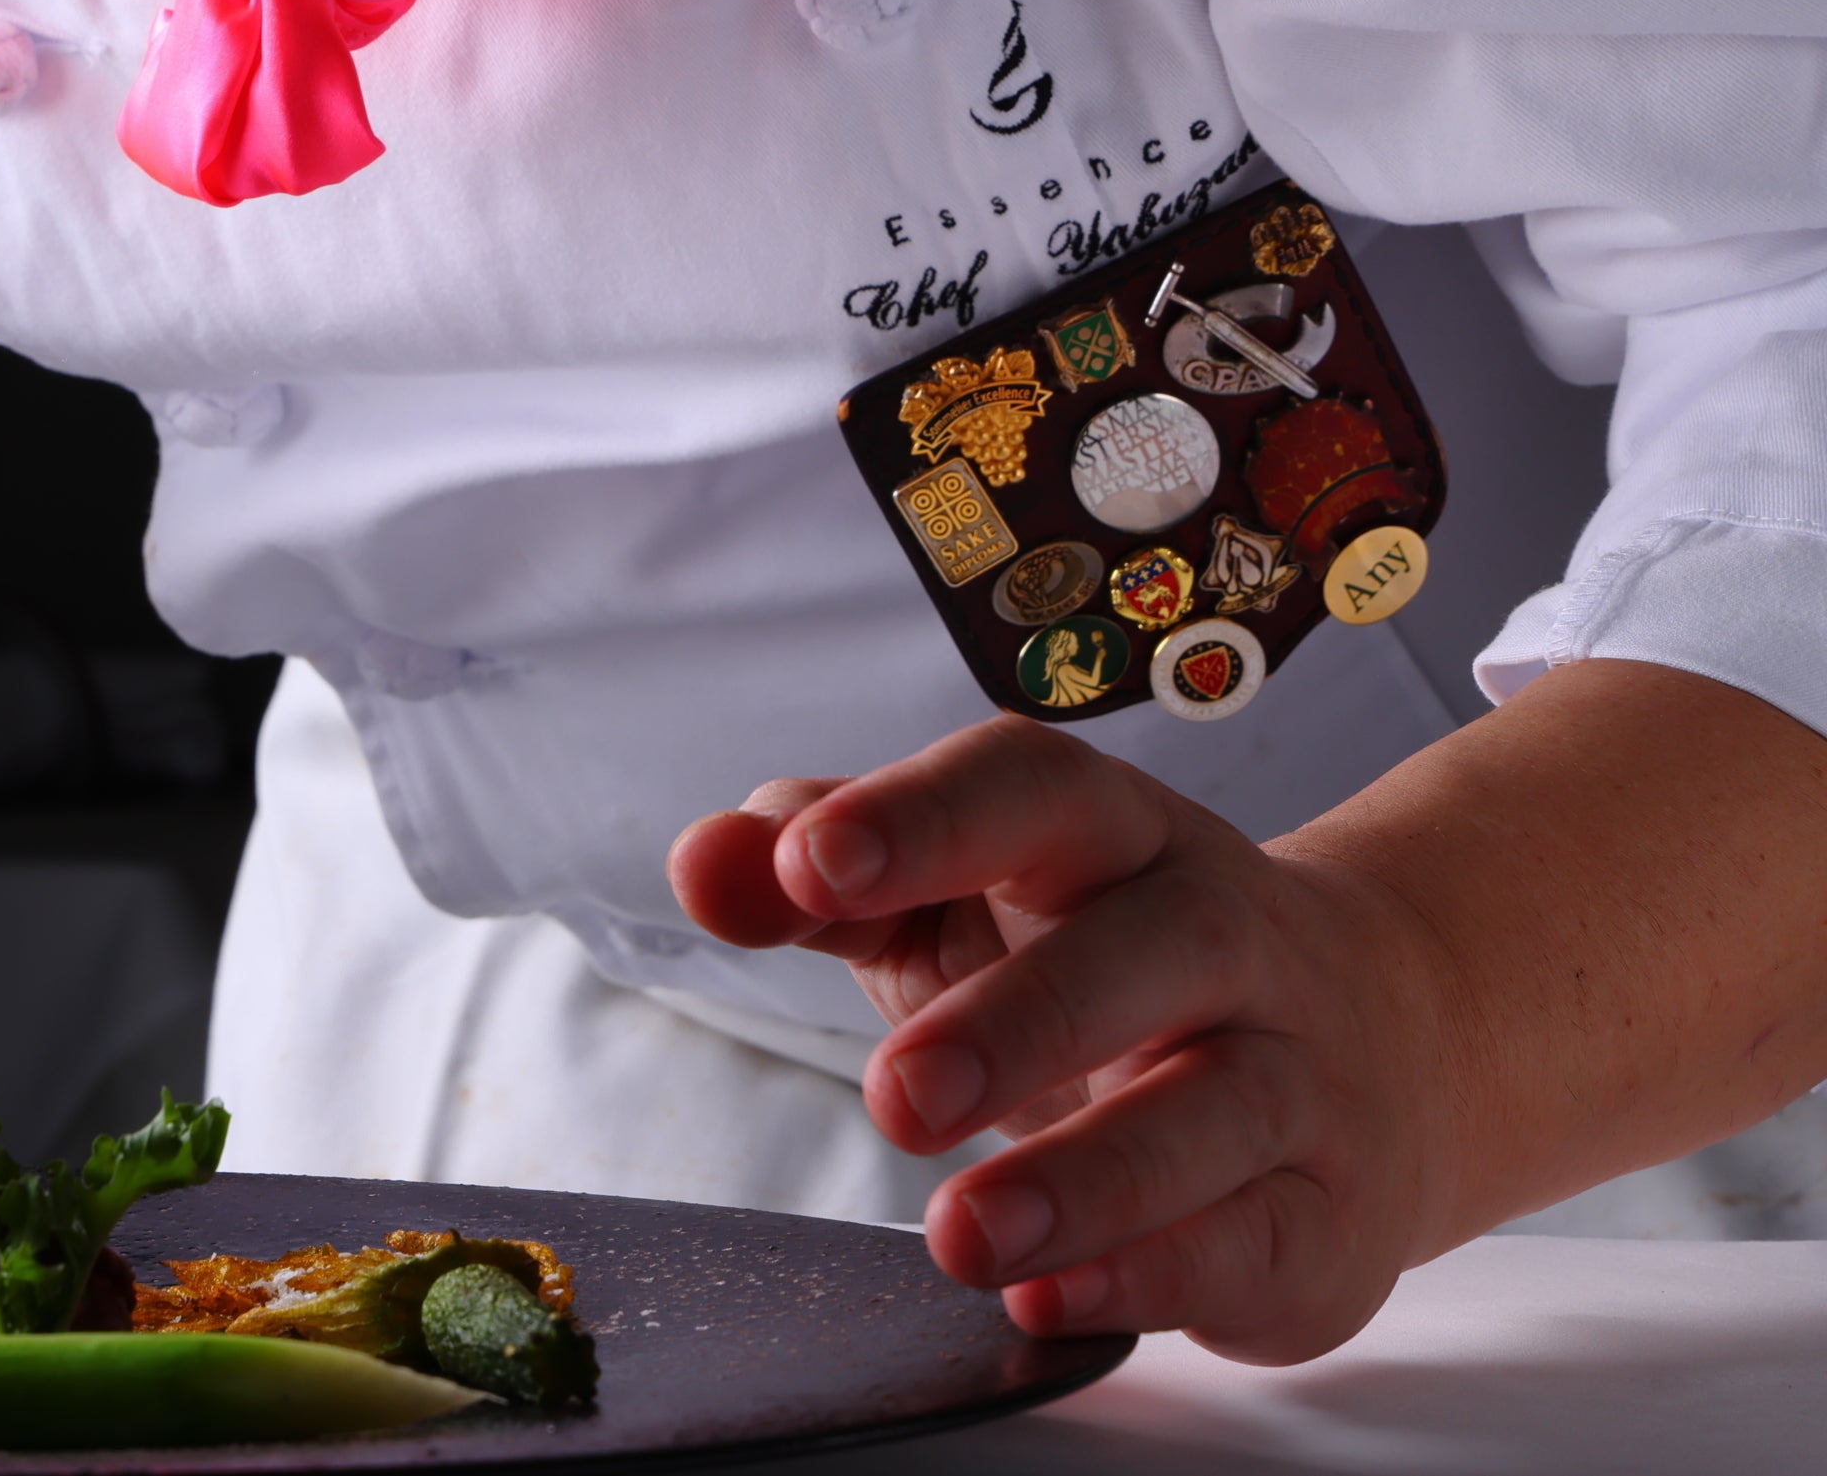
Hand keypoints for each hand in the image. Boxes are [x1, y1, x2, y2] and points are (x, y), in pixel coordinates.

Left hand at [667, 717, 1458, 1362]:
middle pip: (1149, 949)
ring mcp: (1296, 1071)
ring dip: (1087, 1179)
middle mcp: (1226, 931)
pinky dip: (1154, 1275)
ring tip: (961, 1235)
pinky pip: (1254, 1241)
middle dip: (1017, 1021)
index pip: (1031, 789)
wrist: (1382, 1043)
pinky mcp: (1326, 1213)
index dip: (921, 817)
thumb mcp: (953, 896)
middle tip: (892, 1099)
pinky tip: (1052, 1298)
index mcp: (1114, 832)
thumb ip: (817, 877)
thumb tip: (705, 863)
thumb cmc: (1101, 954)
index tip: (808, 864)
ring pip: (1219, 1111)